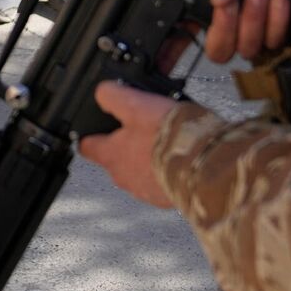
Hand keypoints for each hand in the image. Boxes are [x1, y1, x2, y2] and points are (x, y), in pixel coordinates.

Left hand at [77, 81, 177, 208]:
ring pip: (139, 171)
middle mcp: (124, 177)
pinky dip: (167, 172)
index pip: (87, 147)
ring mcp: (145, 191)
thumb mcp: (135, 104)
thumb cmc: (168, 137)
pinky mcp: (167, 198)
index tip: (95, 130)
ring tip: (166, 142)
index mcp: (111, 155)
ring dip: (149, 160)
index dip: (90, 135)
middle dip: (127, 145)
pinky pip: (161, 183)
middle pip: (116, 159)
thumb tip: (102, 92)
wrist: (203, 164)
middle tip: (144, 128)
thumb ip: (112, 96)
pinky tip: (179, 157)